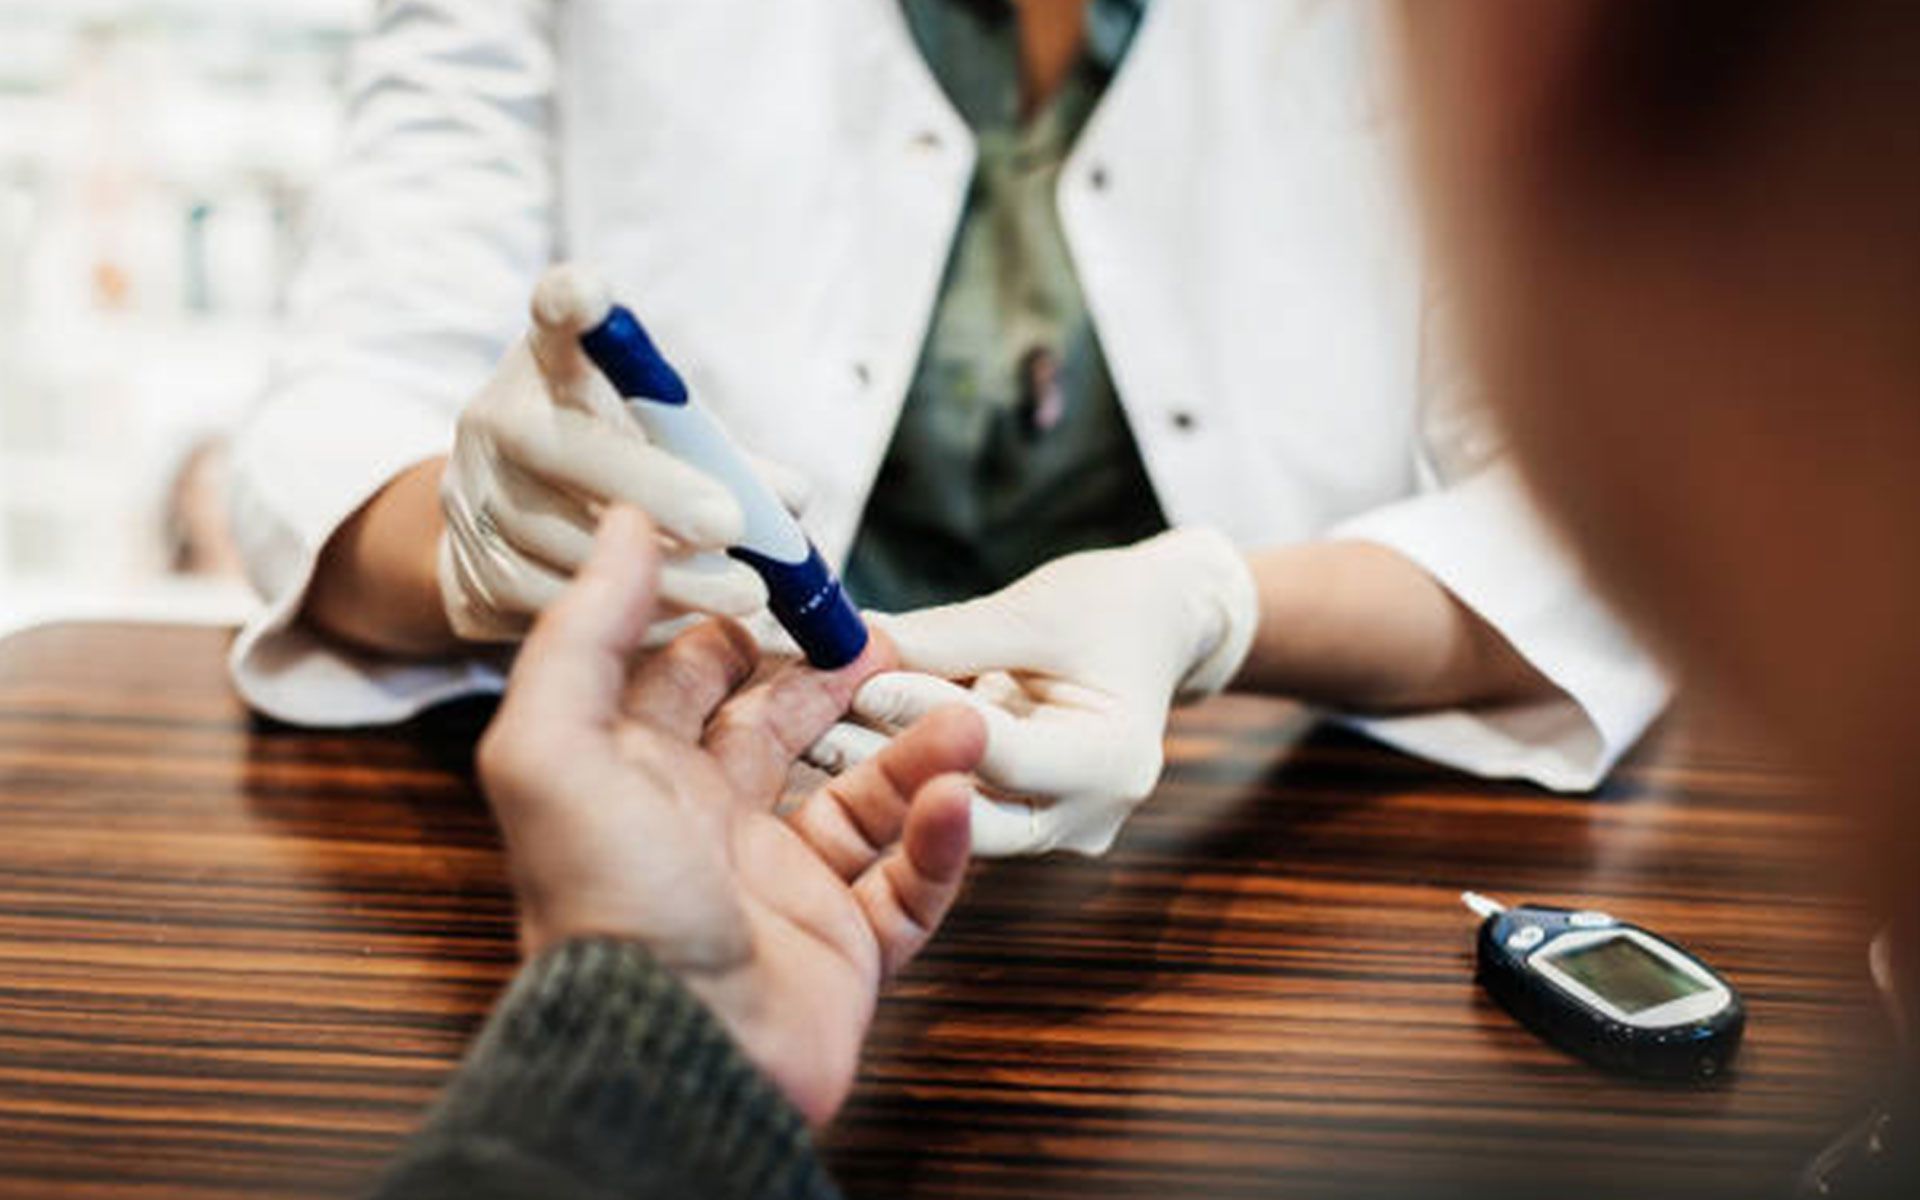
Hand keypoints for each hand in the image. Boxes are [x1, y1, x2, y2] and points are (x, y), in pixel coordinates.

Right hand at [439, 264, 808, 641]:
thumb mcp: (659, 441)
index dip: (568, 304)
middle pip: (561, 447)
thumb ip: (723, 459)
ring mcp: (471, 497)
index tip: (591, 295)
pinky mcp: (470, 572)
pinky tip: (687, 616)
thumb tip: (792, 500)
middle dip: (655, 489)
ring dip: (664, 573)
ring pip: (560, 539)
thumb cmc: (609, 469)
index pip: (552, 316)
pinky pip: (553, 600)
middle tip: (733, 525)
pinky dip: (628, 612)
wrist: (509, 538)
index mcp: (546, 366)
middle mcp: (495, 419)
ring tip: (742, 592)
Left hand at [478, 507, 985, 1124]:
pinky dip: (941, 843)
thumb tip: (626, 525)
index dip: (742, 627)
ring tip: (965, 716)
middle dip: (839, 680)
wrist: (670, 1056)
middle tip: (893, 640)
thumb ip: (584, 630)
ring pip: (865, 802)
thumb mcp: (554, 746)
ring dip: (916, 755)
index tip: (794, 579)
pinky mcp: (843, 952)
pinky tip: (955, 800)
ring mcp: (781, 891)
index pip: (693, 680)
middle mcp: (709, 829)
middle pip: (786, 731)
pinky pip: (910, 887)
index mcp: (640, 779)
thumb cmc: (605, 901)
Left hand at [815, 529, 1257, 856]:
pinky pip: (955, 800)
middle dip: (887, 764)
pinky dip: (904, 768)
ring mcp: (1055, 829)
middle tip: (807, 727)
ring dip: (883, 771)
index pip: (1001, 752)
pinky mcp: (1021, 821)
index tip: (858, 680)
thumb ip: (948, 637)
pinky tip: (839, 737)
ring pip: (953, 812)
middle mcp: (1087, 815)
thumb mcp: (1034, 609)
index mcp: (1114, 762)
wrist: (1159, 627)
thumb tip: (854, 645)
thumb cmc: (1112, 607)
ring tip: (808, 731)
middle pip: (972, 810)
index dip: (923, 716)